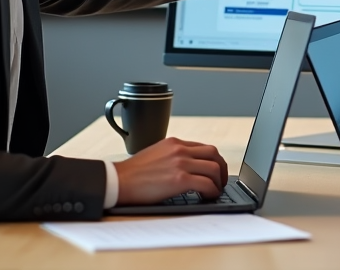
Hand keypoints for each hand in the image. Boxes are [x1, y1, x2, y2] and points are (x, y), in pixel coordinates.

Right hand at [113, 137, 228, 203]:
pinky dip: (212, 191)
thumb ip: (172, 155)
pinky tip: (208, 197)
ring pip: (214, 168)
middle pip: (214, 154)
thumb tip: (187, 166)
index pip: (204, 148)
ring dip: (218, 181)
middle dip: (221, 169)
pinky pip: (207, 184)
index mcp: (175, 143)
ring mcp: (181, 163)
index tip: (215, 171)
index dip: (214, 161)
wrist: (118, 180)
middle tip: (220, 181)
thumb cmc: (133, 173)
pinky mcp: (180, 179)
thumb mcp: (156, 154)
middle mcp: (180, 149)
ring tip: (215, 191)